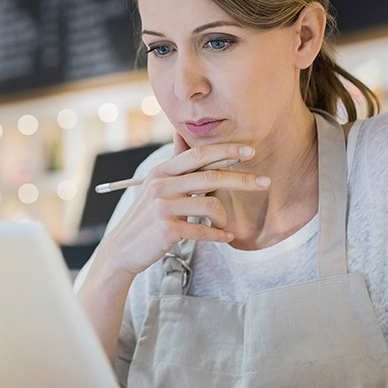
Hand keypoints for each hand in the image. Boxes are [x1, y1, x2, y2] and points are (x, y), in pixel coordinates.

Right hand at [101, 132, 270, 275]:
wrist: (122, 250)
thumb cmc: (145, 220)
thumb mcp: (155, 188)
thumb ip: (173, 167)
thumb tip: (181, 136)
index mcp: (162, 172)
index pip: (198, 154)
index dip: (226, 151)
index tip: (250, 151)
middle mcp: (161, 185)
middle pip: (210, 176)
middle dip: (242, 179)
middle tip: (265, 182)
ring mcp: (163, 207)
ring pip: (210, 204)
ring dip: (225, 218)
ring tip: (227, 226)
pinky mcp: (167, 229)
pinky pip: (203, 230)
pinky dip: (218, 235)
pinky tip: (226, 237)